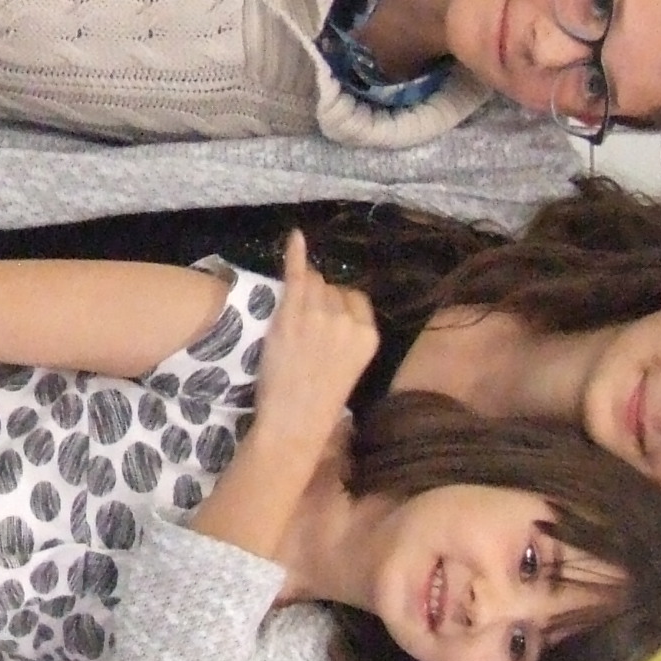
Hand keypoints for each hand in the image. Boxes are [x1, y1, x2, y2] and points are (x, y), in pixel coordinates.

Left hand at [252, 230, 380, 428]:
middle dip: (319, 302)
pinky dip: (295, 255)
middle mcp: (348, 320)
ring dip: (304, 294)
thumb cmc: (319, 402)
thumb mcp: (349, 366)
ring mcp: (319, 314)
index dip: (337, 308)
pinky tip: (295, 237)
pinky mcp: (291, 314)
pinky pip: (297, 276)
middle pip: (333, 289)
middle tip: (305, 332)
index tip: (325, 327)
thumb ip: (348, 334)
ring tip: (294, 323)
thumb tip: (337, 302)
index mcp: (369, 335)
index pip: (354, 300)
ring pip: (314, 283)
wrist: (294, 422)